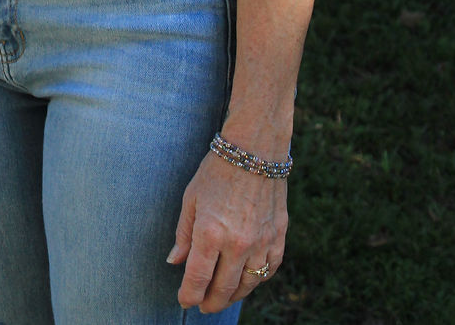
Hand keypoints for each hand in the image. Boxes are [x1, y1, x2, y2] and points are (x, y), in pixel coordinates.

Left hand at [167, 151, 286, 312]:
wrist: (255, 149)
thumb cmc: (218, 170)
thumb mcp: (191, 198)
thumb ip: (184, 234)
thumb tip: (175, 262)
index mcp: (210, 232)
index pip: (197, 279)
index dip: (189, 295)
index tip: (185, 300)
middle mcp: (237, 243)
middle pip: (223, 289)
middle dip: (210, 302)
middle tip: (202, 305)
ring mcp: (261, 242)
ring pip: (247, 285)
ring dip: (233, 295)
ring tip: (223, 295)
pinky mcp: (279, 237)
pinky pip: (268, 270)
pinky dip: (257, 279)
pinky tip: (247, 278)